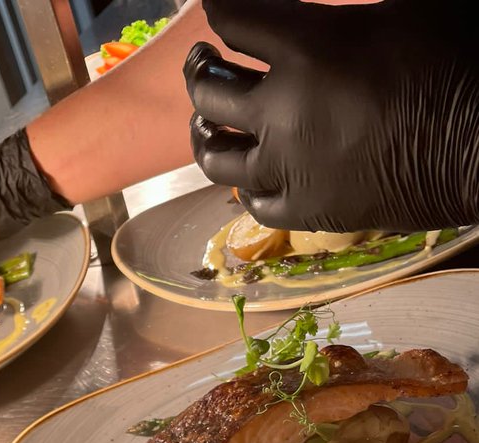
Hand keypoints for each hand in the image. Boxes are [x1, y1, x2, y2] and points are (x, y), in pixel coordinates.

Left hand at [184, 0, 478, 232]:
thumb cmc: (455, 61)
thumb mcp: (403, 4)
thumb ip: (334, 8)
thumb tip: (307, 15)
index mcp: (308, 47)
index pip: (233, 16)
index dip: (218, 5)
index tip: (215, 3)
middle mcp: (283, 110)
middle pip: (209, 89)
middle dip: (199, 66)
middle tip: (203, 58)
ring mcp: (287, 168)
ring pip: (214, 154)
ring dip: (204, 130)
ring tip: (207, 119)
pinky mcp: (304, 211)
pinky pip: (251, 202)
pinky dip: (243, 183)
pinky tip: (247, 171)